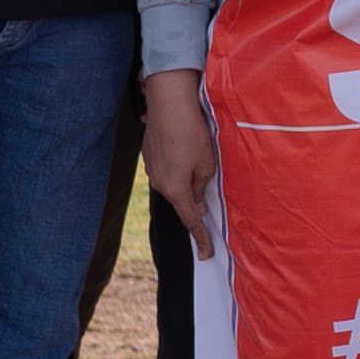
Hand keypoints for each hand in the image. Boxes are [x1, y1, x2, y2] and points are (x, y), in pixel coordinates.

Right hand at [142, 69, 221, 258]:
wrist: (168, 104)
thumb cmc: (192, 134)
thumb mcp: (207, 164)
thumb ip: (201, 187)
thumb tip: (196, 201)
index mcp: (175, 190)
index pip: (191, 220)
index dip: (201, 238)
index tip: (206, 254)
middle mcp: (159, 183)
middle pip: (181, 201)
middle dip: (195, 206)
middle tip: (209, 211)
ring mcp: (152, 168)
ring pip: (174, 184)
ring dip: (187, 182)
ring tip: (200, 166)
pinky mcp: (150, 154)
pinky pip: (167, 169)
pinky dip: (178, 168)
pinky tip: (186, 151)